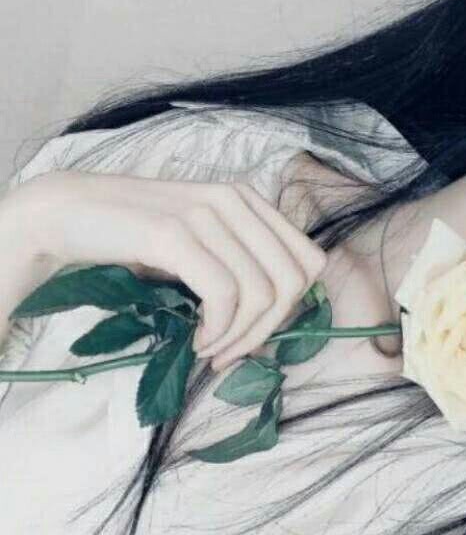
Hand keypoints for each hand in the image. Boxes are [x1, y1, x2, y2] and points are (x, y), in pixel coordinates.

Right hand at [0, 170, 326, 369]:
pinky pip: (224, 295)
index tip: (256, 331)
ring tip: (211, 349)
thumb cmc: (138, 237)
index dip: (293, 305)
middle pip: (293, 281)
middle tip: (231, 352)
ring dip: (239, 336)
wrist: (69, 214)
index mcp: (249, 201)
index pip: (310, 261)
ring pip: (262, 292)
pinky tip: (198, 341)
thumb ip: (242, 265)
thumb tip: (277, 316)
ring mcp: (206, 213)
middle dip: (268, 328)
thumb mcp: (203, 246)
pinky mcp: (175, 233)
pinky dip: (219, 329)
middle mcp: (236, 200)